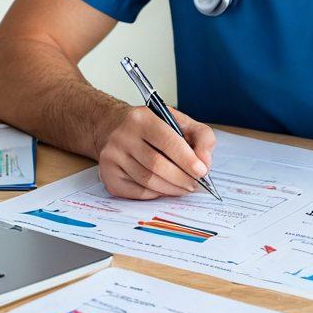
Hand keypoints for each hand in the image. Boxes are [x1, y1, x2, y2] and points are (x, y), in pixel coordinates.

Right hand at [97, 105, 215, 199]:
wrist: (113, 127)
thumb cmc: (151, 126)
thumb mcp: (178, 121)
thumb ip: (200, 136)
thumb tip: (204, 162)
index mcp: (141, 118)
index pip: (167, 141)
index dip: (187, 159)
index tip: (201, 171)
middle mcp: (122, 136)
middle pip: (157, 165)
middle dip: (181, 178)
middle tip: (195, 184)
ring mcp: (112, 157)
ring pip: (147, 181)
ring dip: (171, 189)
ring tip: (183, 187)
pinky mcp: (108, 175)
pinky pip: (137, 193)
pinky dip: (155, 194)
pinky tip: (164, 188)